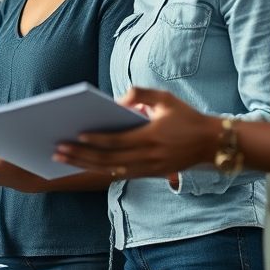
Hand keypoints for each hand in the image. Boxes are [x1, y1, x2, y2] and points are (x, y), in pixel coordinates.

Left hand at [53, 87, 220, 178]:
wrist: (212, 143)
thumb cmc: (187, 117)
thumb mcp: (166, 98)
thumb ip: (141, 94)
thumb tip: (118, 100)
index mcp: (151, 137)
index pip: (117, 141)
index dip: (96, 140)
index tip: (75, 136)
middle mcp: (149, 157)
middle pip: (108, 159)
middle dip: (80, 155)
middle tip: (57, 150)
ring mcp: (149, 169)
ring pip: (111, 170)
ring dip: (85, 165)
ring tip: (63, 159)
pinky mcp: (151, 175)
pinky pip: (121, 174)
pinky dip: (100, 170)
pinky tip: (83, 165)